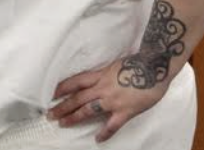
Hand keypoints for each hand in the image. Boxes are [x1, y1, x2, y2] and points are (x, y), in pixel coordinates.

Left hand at [47, 59, 169, 142]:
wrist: (154, 66)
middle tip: (49, 114)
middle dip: (62, 106)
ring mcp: (113, 100)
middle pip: (78, 97)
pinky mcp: (126, 111)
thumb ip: (104, 75)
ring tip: (63, 123)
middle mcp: (103, 88)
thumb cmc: (137, 63)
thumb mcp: (114, 66)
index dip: (62, 88)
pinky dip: (105, 132)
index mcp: (100, 75)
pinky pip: (113, 124)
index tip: (50, 94)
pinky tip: (97, 139)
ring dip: (74, 117)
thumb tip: (95, 79)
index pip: (76, 82)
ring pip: (89, 110)